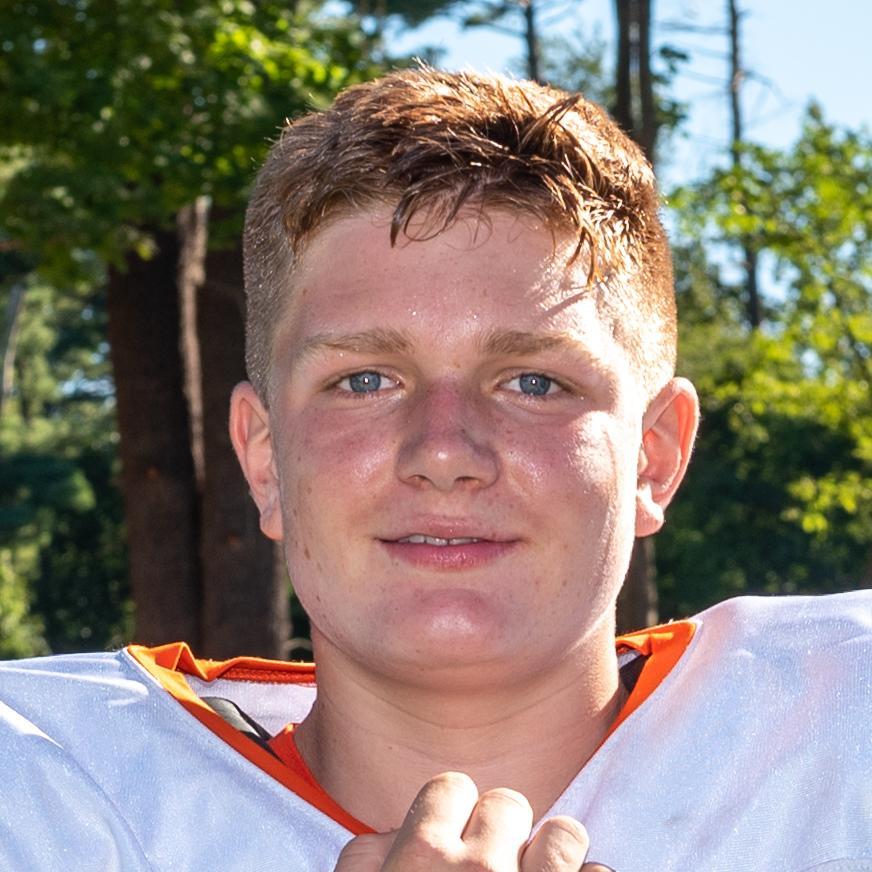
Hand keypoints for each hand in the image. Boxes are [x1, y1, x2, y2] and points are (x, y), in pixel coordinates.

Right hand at [334, 771, 613, 870]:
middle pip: (505, 803)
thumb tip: (385, 833)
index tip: (450, 846)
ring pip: (562, 833)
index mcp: (417, 862)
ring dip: (555, 859)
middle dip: (503, 834)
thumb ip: (367, 863)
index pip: (445, 791)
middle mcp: (476, 870)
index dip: (449, 820)